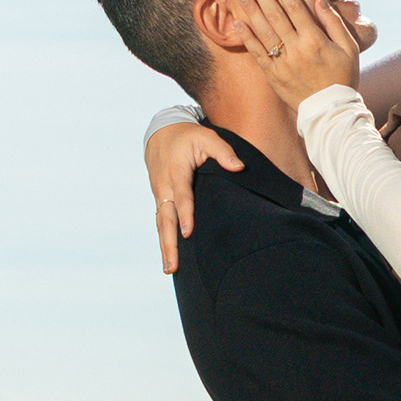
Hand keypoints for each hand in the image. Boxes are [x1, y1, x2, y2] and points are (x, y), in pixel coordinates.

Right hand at [146, 121, 242, 273]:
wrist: (161, 131)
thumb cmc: (188, 136)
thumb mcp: (207, 137)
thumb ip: (223, 151)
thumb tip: (239, 167)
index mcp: (177, 171)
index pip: (182, 196)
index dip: (184, 214)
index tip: (188, 232)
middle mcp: (165, 186)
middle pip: (166, 218)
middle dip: (169, 242)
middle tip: (173, 265)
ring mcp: (160, 194)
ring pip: (161, 224)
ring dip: (164, 246)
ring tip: (169, 268)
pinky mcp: (160, 199)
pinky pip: (161, 221)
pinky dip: (164, 238)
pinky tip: (169, 256)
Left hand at [233, 0, 366, 111]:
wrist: (331, 112)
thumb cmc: (343, 77)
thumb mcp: (349, 48)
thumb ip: (334, 22)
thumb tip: (318, 0)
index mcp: (315, 40)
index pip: (295, 6)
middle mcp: (296, 49)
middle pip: (275, 14)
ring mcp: (282, 63)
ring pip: (263, 31)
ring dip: (251, 10)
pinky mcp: (273, 76)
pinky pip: (257, 53)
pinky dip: (247, 37)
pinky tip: (238, 22)